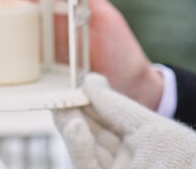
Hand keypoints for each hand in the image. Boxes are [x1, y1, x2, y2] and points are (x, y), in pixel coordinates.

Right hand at [7, 0, 163, 110]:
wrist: (135, 89)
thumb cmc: (124, 51)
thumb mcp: (106, 17)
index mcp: (62, 19)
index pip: (30, 3)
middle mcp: (52, 38)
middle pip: (17, 24)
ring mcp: (49, 59)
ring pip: (16, 47)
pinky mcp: (50, 79)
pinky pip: (25, 71)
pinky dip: (8, 67)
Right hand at [54, 73, 195, 168]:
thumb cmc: (182, 159)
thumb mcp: (151, 128)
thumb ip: (117, 106)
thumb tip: (90, 80)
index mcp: (146, 144)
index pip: (111, 120)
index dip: (93, 103)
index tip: (78, 87)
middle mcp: (130, 160)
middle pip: (93, 135)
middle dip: (74, 114)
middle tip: (59, 98)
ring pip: (85, 151)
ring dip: (71, 128)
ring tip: (62, 109)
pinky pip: (86, 168)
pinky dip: (77, 148)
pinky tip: (74, 126)